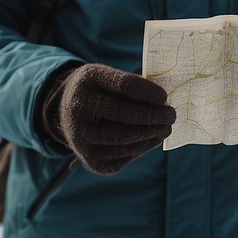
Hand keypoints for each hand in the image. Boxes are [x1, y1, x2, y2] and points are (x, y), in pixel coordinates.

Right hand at [39, 63, 175, 174]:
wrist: (66, 112)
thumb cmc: (97, 91)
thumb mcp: (107, 77)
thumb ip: (131, 85)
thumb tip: (163, 103)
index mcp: (86, 81)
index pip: (123, 86)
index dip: (147, 92)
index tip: (164, 97)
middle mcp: (79, 109)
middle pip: (123, 114)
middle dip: (153, 116)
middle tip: (171, 115)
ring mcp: (81, 137)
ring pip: (123, 138)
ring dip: (150, 134)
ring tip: (167, 128)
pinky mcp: (90, 160)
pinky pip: (122, 155)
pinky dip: (142, 147)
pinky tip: (153, 139)